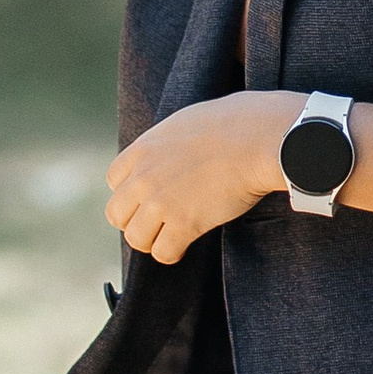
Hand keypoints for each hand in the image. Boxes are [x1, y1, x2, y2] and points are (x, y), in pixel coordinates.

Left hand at [107, 90, 300, 264]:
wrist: (258, 138)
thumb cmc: (237, 122)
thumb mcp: (188, 121)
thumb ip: (170, 141)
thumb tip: (179, 148)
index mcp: (144, 148)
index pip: (114, 180)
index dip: (131, 191)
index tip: (150, 196)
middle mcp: (144, 177)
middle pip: (116, 214)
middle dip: (135, 220)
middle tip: (158, 221)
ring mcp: (161, 202)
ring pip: (136, 238)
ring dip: (152, 240)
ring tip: (171, 235)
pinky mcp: (184, 224)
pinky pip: (163, 253)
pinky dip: (173, 253)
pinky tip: (185, 245)